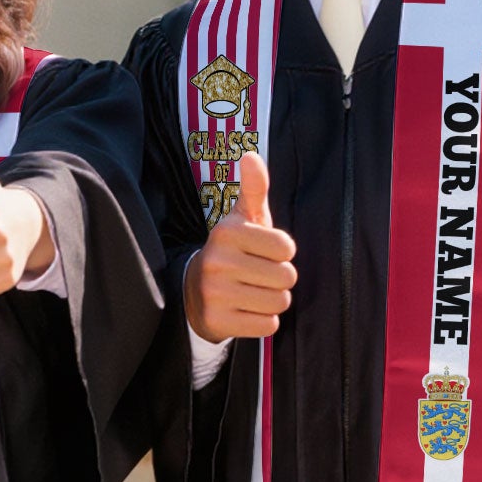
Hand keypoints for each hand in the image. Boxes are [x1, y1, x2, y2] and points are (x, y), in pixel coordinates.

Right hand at [183, 150, 296, 339]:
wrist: (193, 291)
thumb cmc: (232, 251)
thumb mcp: (242, 219)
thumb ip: (254, 189)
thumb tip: (251, 155)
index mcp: (227, 232)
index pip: (287, 248)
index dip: (282, 253)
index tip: (262, 252)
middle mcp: (217, 261)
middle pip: (287, 277)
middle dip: (279, 279)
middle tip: (257, 275)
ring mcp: (215, 293)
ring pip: (279, 302)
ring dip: (272, 300)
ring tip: (252, 292)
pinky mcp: (217, 321)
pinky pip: (267, 325)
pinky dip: (262, 321)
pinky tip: (245, 310)